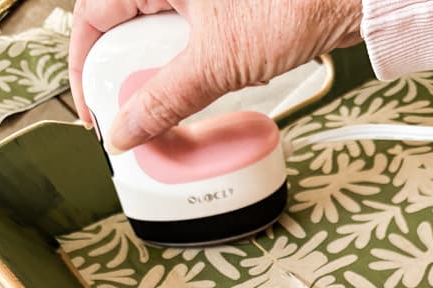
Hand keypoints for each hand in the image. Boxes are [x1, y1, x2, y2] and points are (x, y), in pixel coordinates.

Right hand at [69, 0, 362, 151]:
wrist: (347, 1)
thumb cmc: (292, 5)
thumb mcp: (216, 63)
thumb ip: (165, 100)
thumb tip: (128, 131)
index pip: (94, 17)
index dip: (86, 67)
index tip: (94, 110)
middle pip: (122, 27)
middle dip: (123, 74)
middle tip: (131, 111)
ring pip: (154, 35)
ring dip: (155, 74)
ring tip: (168, 102)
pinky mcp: (220, 8)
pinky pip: (185, 37)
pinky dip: (184, 67)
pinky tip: (196, 86)